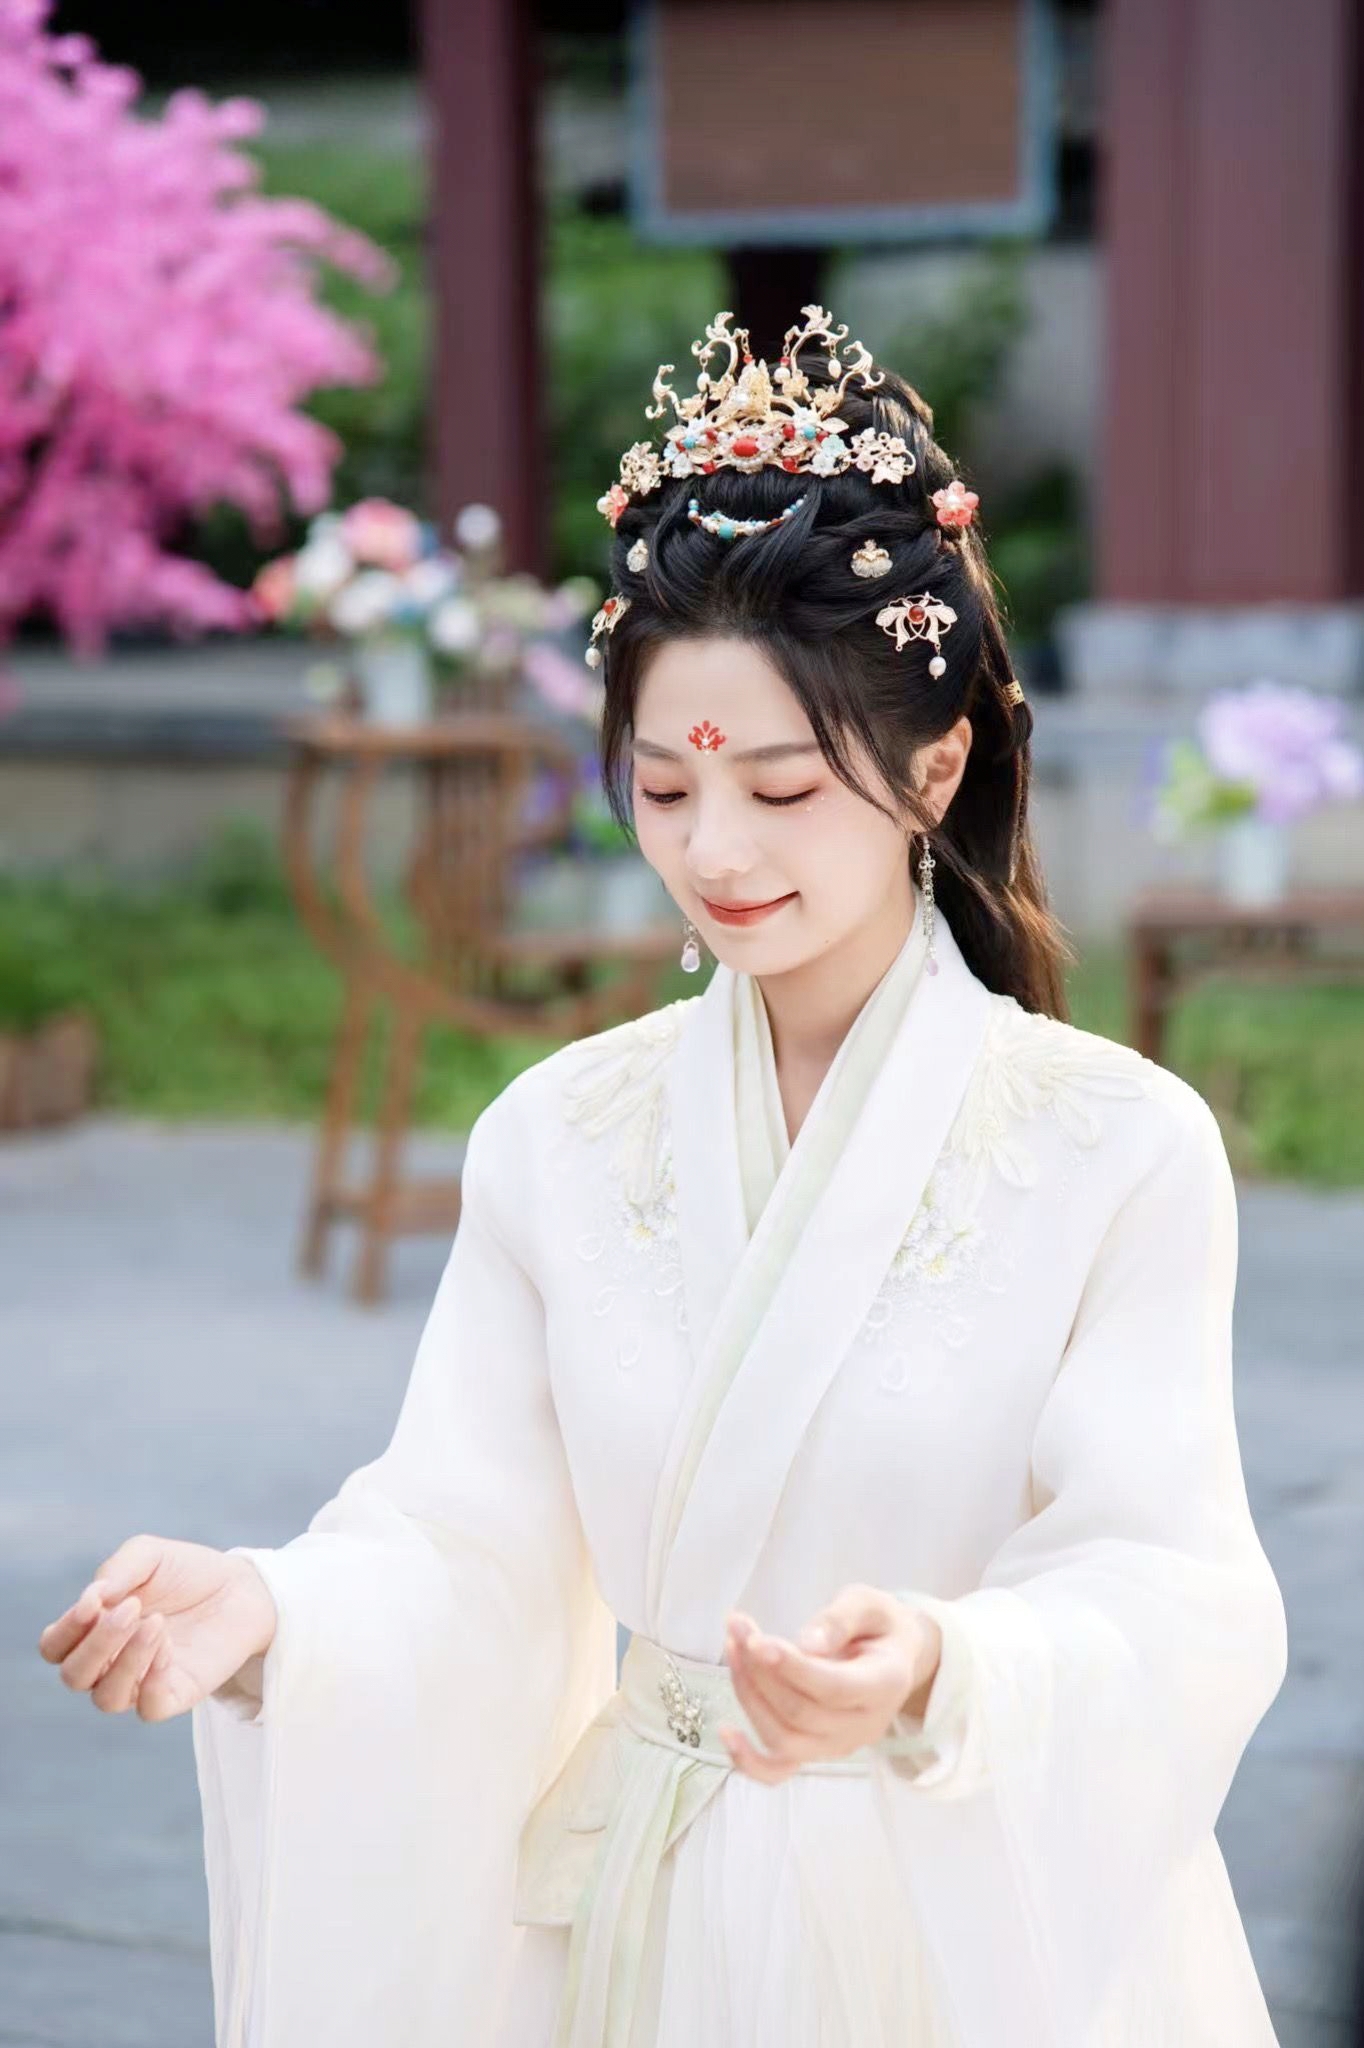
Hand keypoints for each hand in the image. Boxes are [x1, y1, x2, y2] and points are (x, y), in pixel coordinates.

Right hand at [37, 1535, 277, 1722]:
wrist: (242, 1585)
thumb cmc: (186, 1571)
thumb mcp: (149, 1555)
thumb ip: (117, 1571)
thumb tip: (92, 1600)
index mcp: (94, 1629)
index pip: (55, 1646)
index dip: (66, 1629)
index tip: (95, 1601)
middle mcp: (110, 1662)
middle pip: (74, 1676)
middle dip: (97, 1643)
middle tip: (133, 1608)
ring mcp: (141, 1682)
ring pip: (107, 1698)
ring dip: (125, 1661)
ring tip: (156, 1623)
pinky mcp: (174, 1695)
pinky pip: (148, 1708)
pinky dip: (152, 1680)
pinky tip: (168, 1647)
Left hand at [719, 1583, 941, 1784]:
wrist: (894, 1655)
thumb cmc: (878, 1624)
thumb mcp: (867, 1603)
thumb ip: (839, 1619)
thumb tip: (805, 1645)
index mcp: (886, 1684)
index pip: (834, 1688)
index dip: (791, 1668)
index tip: (755, 1639)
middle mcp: (865, 1725)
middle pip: (802, 1714)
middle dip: (760, 1671)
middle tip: (738, 1627)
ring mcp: (840, 1745)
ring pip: (785, 1739)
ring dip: (749, 1696)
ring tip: (732, 1649)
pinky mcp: (817, 1752)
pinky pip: (780, 1770)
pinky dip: (749, 1760)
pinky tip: (725, 1731)